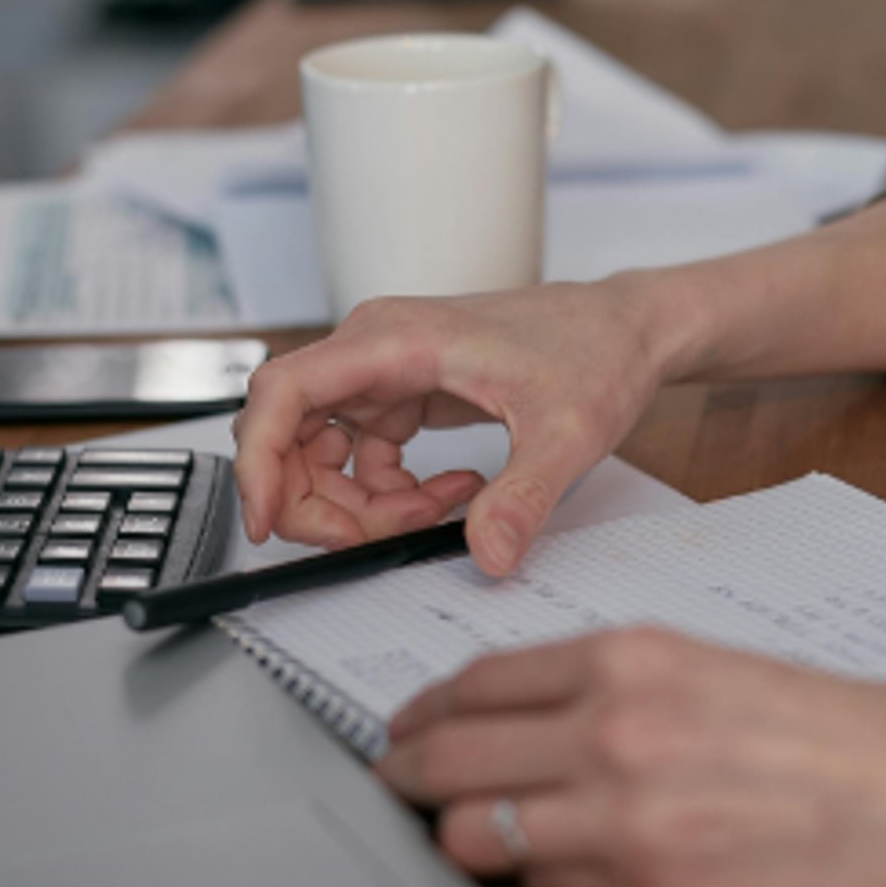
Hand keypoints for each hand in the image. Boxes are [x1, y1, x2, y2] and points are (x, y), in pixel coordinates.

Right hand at [231, 277, 673, 575]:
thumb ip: (523, 498)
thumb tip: (489, 556)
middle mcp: (375, 350)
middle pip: (291, 433)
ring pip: (324, 453)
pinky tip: (452, 495)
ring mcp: (386, 374)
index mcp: (393, 339)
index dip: (258, 460)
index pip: (284, 392)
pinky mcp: (403, 396)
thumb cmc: (596, 351)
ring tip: (435, 514)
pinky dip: (391, 494)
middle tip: (369, 541)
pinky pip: (364, 458)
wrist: (627, 330)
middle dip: (317, 502)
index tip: (265, 522)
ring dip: (360, 504)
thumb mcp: (568, 433)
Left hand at [377, 628, 885, 886]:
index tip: (407, 730)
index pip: (475, 684)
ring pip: (474, 834)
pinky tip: (549, 876)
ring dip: (459, 839)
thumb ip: (619, 691)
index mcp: (633, 660)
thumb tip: (532, 721)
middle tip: (395, 787)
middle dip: (407, 776)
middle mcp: (614, 732)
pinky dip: (536, 886)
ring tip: (461, 840)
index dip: (423, 713)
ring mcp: (626, 823)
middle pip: (448, 757)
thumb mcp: (722, 671)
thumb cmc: (857, 736)